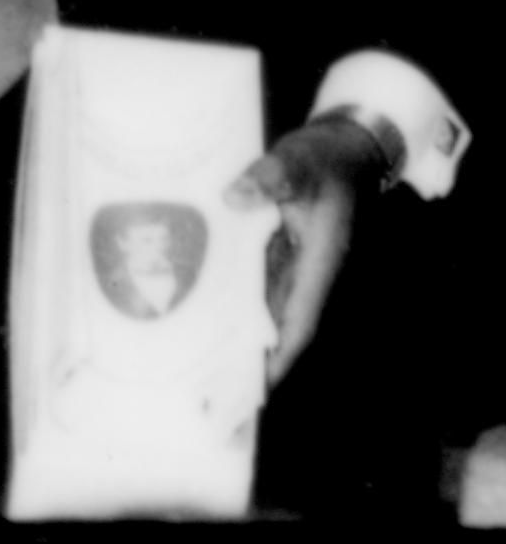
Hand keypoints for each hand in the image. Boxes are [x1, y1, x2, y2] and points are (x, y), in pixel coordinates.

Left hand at [227, 112, 390, 384]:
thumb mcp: (300, 162)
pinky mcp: (276, 251)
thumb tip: (234, 198)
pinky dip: (231, 307)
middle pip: (275, 328)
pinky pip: (252, 288)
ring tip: (197, 372)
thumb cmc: (326, 158)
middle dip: (248, 363)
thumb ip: (272, 178)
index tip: (255, 389)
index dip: (277, 356)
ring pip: (261, 312)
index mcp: (319, 264)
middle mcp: (306, 274)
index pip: (297, 321)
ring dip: (236, 340)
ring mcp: (291, 265)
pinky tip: (200, 319)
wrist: (346, 146)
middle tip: (212, 397)